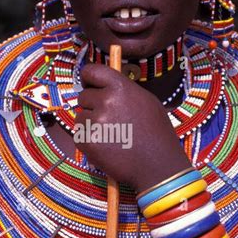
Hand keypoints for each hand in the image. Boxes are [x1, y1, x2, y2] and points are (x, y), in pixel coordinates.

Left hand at [74, 63, 191, 192]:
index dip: (88, 78)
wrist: (158, 166)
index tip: (89, 84)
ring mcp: (96, 121)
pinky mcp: (88, 141)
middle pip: (83, 97)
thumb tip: (104, 85)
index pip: (92, 71)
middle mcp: (107, 101)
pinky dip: (88, 141)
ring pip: (80, 117)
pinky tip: (107, 147)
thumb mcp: (147, 101)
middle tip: (109, 120)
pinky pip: (79, 135)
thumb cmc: (156, 134)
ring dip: (90, 125)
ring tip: (111, 136)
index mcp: (121, 87)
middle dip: (92, 106)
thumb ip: (124, 90)